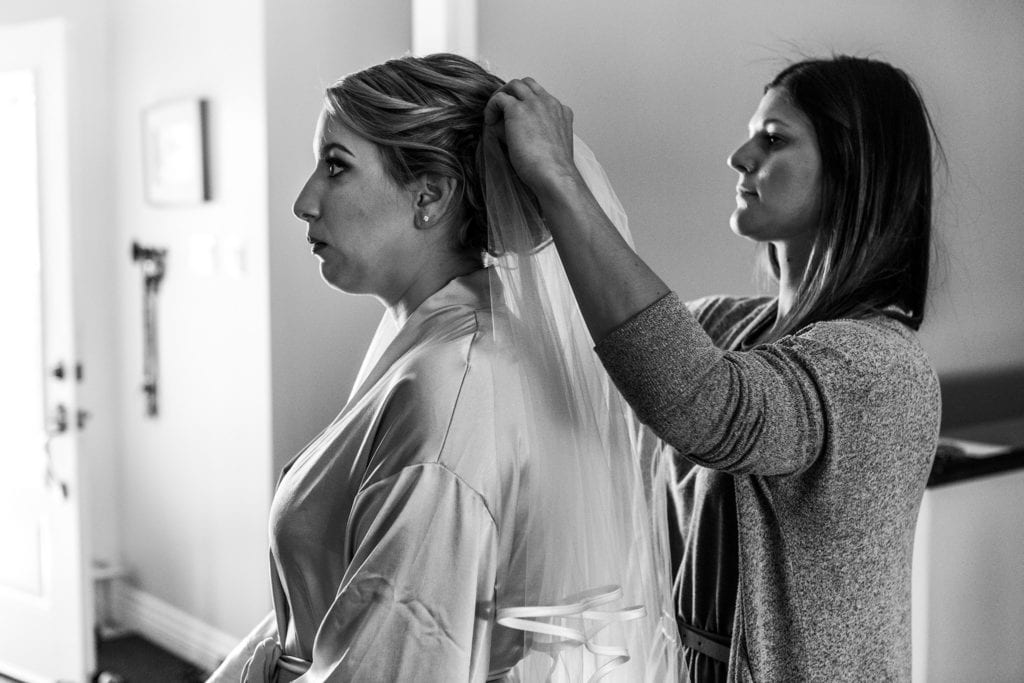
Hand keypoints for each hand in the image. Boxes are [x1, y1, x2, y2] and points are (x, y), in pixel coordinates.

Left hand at [484, 78, 581, 200]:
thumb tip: (506, 128)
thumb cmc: (552, 170)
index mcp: (561, 112)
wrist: (555, 176)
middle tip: (502, 109)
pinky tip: (489, 122)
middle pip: (528, 84)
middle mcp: (550, 104)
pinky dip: (492, 107)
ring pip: (514, 85)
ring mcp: (535, 104)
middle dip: (513, 93)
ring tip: (494, 113)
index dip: (527, 103)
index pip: (542, 96)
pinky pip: (499, 98)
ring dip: (503, 96)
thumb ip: (534, 132)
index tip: (517, 116)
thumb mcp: (549, 145)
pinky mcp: (518, 110)